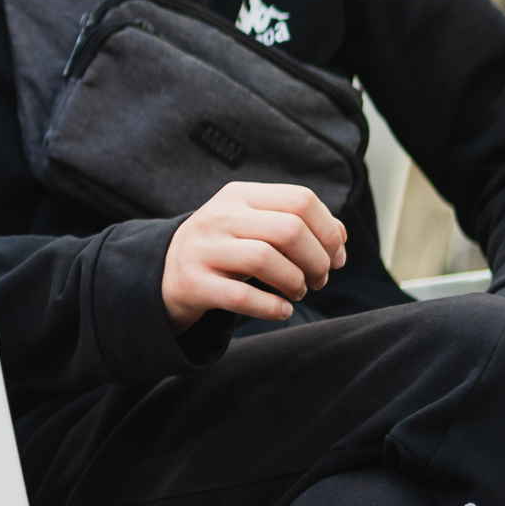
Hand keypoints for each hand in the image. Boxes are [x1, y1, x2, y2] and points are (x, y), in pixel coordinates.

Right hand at [162, 181, 349, 331]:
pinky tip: (281, 311)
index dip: (330, 232)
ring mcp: (203, 248)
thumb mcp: (254, 224)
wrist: (164, 271)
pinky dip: (272, 308)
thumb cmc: (224, 247)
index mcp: (239, 195)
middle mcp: (219, 216)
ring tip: (298, 292)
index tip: (335, 258)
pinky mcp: (194, 283)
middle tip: (318, 280)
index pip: (301, 200)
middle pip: (290, 230)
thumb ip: (297, 223)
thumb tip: (340, 239)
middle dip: (317, 261)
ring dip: (296, 283)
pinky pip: (242, 297)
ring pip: (266, 259)